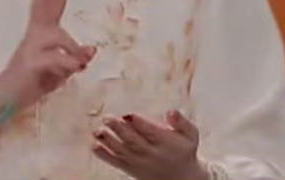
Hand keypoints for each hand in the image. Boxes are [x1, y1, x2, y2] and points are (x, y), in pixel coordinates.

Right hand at [0, 0, 94, 110]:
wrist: (4, 98)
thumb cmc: (33, 82)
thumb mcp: (61, 70)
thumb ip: (75, 58)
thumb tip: (93, 49)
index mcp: (39, 34)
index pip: (47, 5)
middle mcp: (34, 35)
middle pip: (46, 5)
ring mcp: (31, 47)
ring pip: (60, 37)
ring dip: (74, 50)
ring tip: (82, 63)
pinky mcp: (32, 63)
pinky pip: (58, 59)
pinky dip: (70, 63)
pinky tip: (77, 68)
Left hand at [91, 110, 208, 179]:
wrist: (182, 178)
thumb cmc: (184, 150)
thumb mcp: (190, 135)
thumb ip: (182, 122)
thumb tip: (171, 111)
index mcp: (165, 142)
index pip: (150, 132)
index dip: (139, 124)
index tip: (128, 115)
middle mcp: (151, 153)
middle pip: (133, 141)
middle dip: (119, 130)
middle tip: (107, 118)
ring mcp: (139, 162)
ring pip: (122, 151)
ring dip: (108, 141)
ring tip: (97, 131)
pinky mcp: (131, 169)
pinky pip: (116, 163)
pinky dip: (104, 155)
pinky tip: (94, 146)